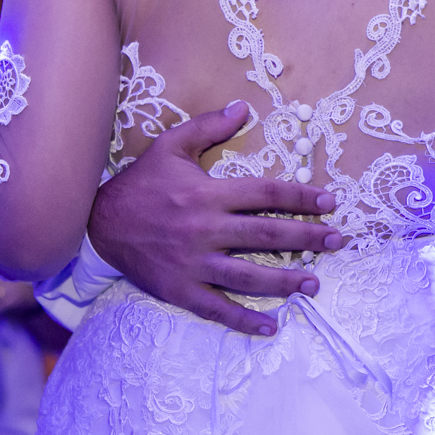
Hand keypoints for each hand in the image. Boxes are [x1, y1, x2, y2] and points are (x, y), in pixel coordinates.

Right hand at [88, 101, 343, 335]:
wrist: (96, 224)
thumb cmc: (140, 184)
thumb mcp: (170, 146)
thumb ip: (208, 127)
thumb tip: (243, 107)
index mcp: (207, 194)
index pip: (266, 193)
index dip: (301, 197)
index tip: (330, 202)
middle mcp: (204, 229)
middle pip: (266, 234)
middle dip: (307, 238)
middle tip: (337, 241)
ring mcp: (193, 263)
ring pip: (247, 275)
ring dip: (285, 282)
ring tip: (314, 285)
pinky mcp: (180, 290)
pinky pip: (216, 309)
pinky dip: (243, 320)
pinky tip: (271, 328)